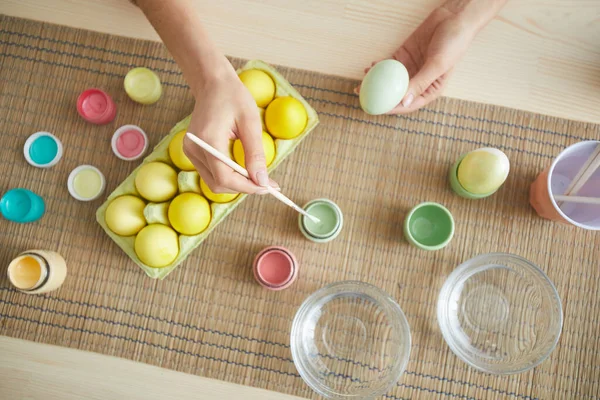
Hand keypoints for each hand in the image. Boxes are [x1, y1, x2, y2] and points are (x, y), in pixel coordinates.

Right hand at [183, 60, 277, 193]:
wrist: (213, 84)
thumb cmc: (234, 97)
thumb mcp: (251, 123)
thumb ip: (255, 154)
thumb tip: (262, 181)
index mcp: (207, 140)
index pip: (225, 177)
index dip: (247, 186)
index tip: (268, 187)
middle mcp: (194, 148)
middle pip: (218, 184)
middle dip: (243, 187)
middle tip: (267, 183)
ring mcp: (190, 151)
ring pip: (214, 182)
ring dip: (237, 184)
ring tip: (258, 177)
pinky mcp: (193, 152)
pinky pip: (211, 173)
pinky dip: (229, 176)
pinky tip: (244, 170)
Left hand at [358, 0, 506, 113]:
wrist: (454, 18)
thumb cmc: (454, 43)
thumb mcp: (437, 65)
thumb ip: (420, 83)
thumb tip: (404, 101)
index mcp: (431, 89)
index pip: (409, 104)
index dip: (392, 108)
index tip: (377, 108)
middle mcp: (419, 81)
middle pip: (396, 93)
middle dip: (380, 97)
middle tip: (364, 99)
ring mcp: (411, 68)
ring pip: (389, 80)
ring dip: (376, 83)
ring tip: (361, 86)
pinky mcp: (404, 55)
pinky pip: (389, 65)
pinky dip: (379, 67)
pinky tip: (369, 69)